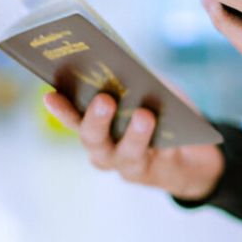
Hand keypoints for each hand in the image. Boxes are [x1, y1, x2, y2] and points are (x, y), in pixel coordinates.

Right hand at [42, 91, 223, 200]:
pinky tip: (172, 135)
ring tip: (144, 116)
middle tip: (104, 100)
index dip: (61, 109)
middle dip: (96, 120)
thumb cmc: (161, 116)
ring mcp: (128, 165)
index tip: (50, 95)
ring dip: (134, 135)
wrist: (191, 155)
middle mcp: (104, 151)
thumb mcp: (149, 91)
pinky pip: (159, 159)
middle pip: (93, 139)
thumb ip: (135, 81)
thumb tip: (128, 66)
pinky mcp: (156, 174)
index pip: (73, 117)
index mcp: (95, 127)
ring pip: (126, 154)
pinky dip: (166, 145)